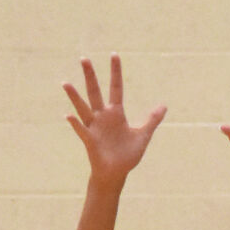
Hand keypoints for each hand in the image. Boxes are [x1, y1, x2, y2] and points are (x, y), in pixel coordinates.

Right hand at [64, 54, 164, 180]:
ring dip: (74, 96)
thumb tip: (164, 105)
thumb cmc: (127, 155)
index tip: (114, 55)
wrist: (116, 173)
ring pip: (83, 108)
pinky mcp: (90, 141)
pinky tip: (67, 115)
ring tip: (66, 83)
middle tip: (84, 58)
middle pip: (95, 92)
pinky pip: (81, 130)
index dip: (116, 72)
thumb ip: (152, 120)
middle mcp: (103, 117)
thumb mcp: (143, 135)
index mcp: (116, 113)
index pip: (116, 88)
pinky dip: (75, 123)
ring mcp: (94, 128)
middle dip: (90, 76)